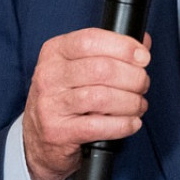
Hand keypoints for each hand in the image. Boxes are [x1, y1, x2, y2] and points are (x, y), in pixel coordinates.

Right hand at [21, 29, 151, 179]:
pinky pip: (99, 126)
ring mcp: (51, 105)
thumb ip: (108, 52)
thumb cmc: (64, 98)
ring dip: (131, 102)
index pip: (90, 40)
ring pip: (103, 98)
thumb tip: (143, 42)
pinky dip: (123, 124)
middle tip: (142, 84)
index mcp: (54, 52)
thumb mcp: (77, 67)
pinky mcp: (58, 132)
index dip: (123, 47)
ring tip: (138, 105)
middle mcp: (49, 75)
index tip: (142, 57)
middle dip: (133, 77)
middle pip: (102, 69)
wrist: (36, 140)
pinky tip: (132, 122)